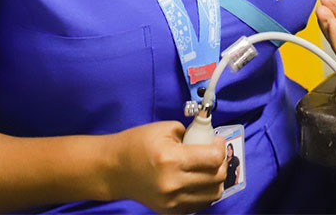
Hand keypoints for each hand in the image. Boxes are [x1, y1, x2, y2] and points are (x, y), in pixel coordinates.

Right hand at [108, 121, 225, 213]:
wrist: (114, 170)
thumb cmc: (136, 144)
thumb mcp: (163, 128)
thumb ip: (191, 133)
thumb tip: (210, 139)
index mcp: (171, 159)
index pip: (213, 158)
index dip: (220, 146)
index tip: (217, 140)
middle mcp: (173, 184)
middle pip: (217, 178)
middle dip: (221, 162)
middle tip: (214, 152)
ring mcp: (172, 201)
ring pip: (212, 195)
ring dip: (216, 179)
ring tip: (207, 168)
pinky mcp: (170, 211)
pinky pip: (200, 204)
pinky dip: (204, 192)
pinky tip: (196, 180)